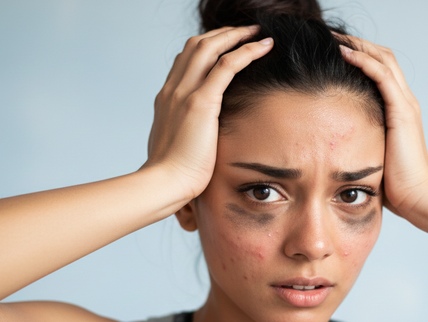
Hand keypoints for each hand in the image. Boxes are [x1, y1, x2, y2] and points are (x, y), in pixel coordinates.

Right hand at [142, 26, 273, 199]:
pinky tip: (263, 46)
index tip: (225, 46)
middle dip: (222, 34)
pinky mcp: (201, 102)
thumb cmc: (172, 175)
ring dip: (235, 35)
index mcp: (166, 99)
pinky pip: (227, 65)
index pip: (184, 60)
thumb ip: (185, 134)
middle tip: (244, 31)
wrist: (164, 183)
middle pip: (196, 45)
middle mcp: (173, 89)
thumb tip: (196, 140)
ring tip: (256, 32)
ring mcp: (184, 93)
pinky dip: (246, 51)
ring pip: (210, 47)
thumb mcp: (176, 147)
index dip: (206, 47)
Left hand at [339, 37, 427, 217]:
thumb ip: (358, 143)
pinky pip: (382, 76)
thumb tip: (330, 145)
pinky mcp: (402, 112)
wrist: (416, 198)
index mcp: (398, 110)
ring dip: (357, 45)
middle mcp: (404, 101)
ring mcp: (405, 104)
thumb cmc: (393, 186)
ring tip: (333, 38)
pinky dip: (363, 61)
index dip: (359, 55)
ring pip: (383, 59)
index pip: (380, 70)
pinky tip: (343, 53)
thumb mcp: (371, 156)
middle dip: (356, 43)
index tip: (332, 50)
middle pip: (382, 57)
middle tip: (329, 36)